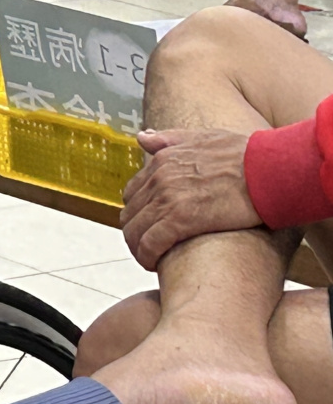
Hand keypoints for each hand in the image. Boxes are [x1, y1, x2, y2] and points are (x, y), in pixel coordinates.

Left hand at [119, 127, 262, 268]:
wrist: (272, 169)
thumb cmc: (247, 156)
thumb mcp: (203, 138)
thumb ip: (170, 139)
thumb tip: (142, 137)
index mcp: (163, 160)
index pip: (133, 193)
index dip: (138, 212)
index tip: (149, 226)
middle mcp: (159, 177)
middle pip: (131, 213)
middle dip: (136, 233)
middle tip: (148, 247)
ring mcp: (168, 197)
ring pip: (136, 230)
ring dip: (138, 247)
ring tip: (150, 259)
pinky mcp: (182, 219)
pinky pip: (151, 243)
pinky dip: (147, 256)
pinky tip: (153, 265)